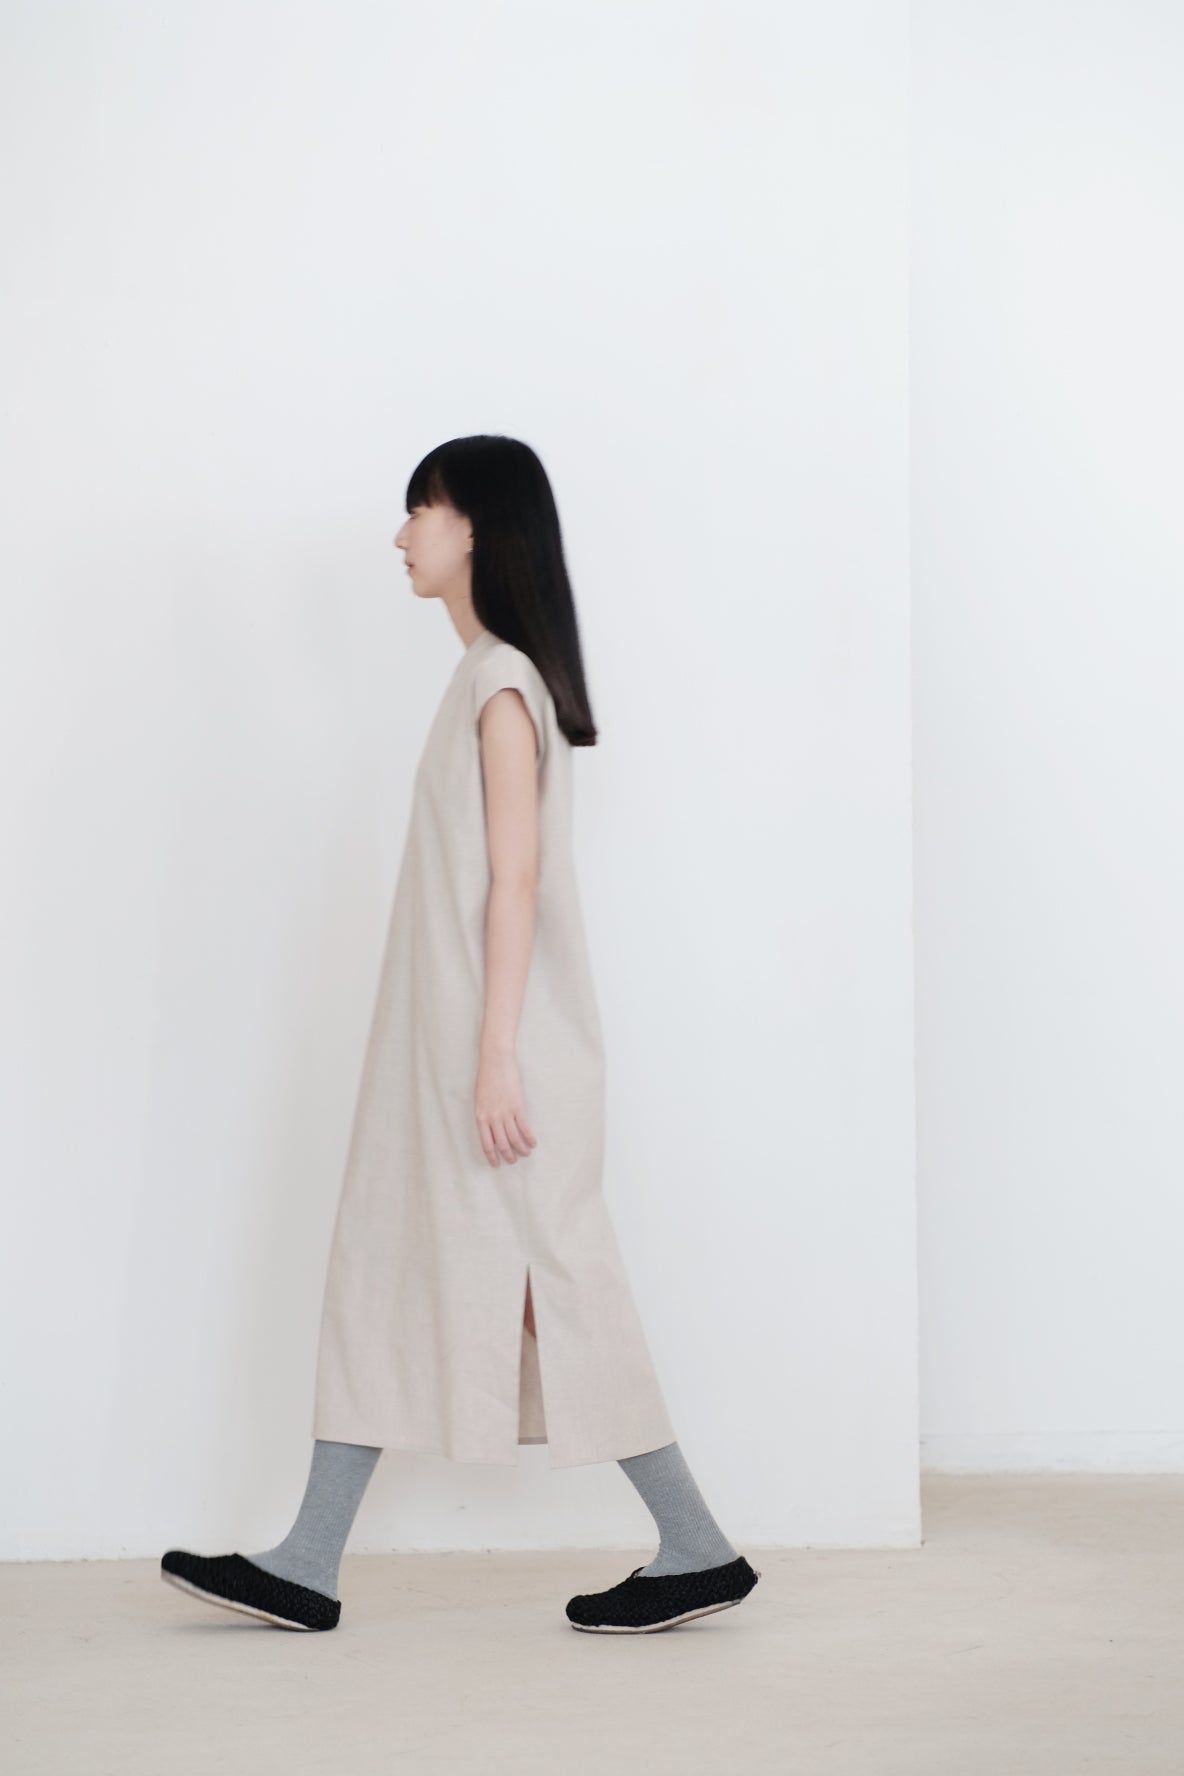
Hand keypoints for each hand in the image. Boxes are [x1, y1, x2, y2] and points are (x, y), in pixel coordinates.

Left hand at [474, 1049, 537, 1167]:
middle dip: (508, 1155)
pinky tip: (533, 1143)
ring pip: (514, 1139)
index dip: (492, 1156)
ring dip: (521, 1149)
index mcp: (481, 1117)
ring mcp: (506, 1113)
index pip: (486, 1144)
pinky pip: (524, 1127)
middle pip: (502, 1144)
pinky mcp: (517, 1106)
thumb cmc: (486, 1078)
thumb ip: (485, 1115)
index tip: (496, 1164)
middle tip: (513, 1160)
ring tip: (526, 1153)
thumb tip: (492, 1129)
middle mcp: (492, 1118)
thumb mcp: (480, 1100)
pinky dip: (529, 1137)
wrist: (495, 1062)